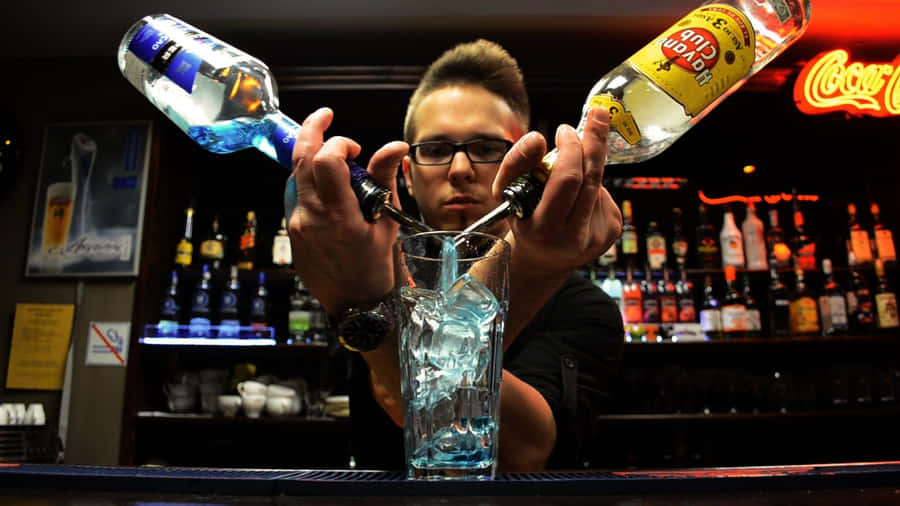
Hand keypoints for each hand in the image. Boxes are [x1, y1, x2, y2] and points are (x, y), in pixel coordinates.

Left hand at [286, 107, 408, 314]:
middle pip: (301, 160)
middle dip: (311, 130)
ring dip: (310, 157)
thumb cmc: (376, 266)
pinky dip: (310, 181)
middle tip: (325, 116)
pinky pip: (297, 196)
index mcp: (341, 217)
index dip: (339, 143)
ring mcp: (299, 225)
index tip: (355, 149)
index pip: (326, 162)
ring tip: (332, 157)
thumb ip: (384, 180)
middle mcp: (314, 218)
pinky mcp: (293, 231)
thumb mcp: (387, 223)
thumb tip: (395, 145)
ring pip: (295, 176)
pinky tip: (328, 188)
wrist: (355, 304)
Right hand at [493, 107, 621, 275]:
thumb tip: (539, 139)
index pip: (567, 180)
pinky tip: (578, 195)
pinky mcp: (612, 230)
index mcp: (546, 230)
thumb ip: (516, 162)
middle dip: (594, 140)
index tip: (564, 130)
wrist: (543, 259)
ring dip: (586, 165)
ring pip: (598, 182)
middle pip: (592, 176)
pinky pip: (604, 192)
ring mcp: (598, 236)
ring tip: (569, 172)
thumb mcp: (509, 194)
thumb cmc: (524, 219)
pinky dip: (591, 184)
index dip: (570, 149)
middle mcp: (575, 237)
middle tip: (597, 115)